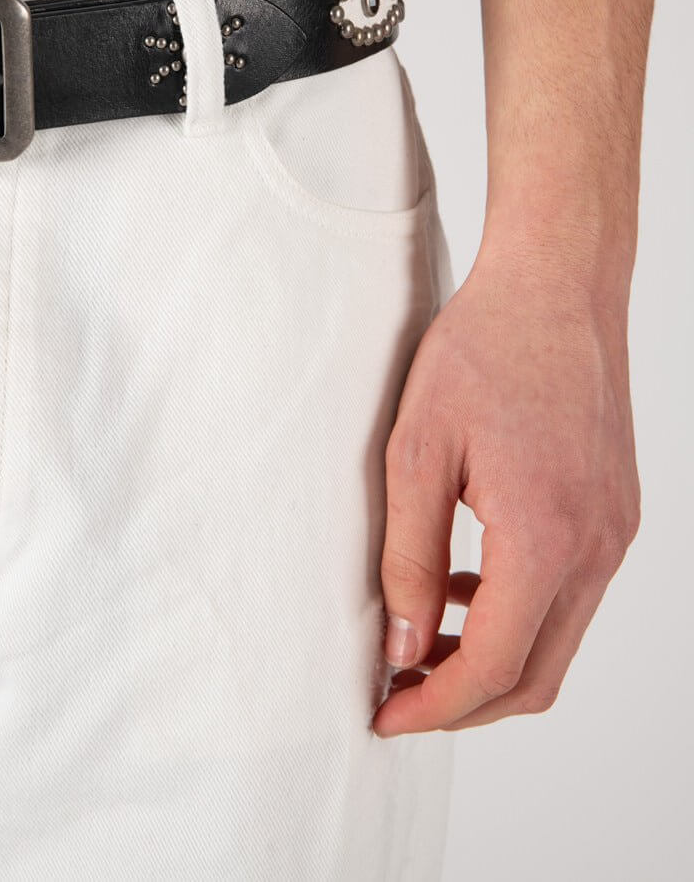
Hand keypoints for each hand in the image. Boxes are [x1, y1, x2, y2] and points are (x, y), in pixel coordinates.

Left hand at [372, 239, 640, 734]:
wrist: (556, 285)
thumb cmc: (482, 350)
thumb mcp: (417, 450)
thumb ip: (409, 557)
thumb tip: (403, 645)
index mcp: (547, 537)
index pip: (495, 667)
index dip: (434, 707)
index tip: (383, 714)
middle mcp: (596, 547)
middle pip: (537, 677)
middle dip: (464, 702)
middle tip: (397, 693)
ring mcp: (616, 532)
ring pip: (558, 640)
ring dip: (493, 660)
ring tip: (420, 640)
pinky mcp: (616, 512)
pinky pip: (572, 595)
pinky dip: (521, 615)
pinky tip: (466, 584)